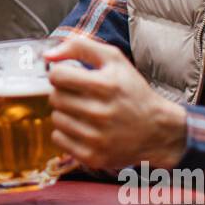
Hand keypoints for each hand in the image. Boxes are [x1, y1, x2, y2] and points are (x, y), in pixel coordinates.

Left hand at [44, 34, 187, 171]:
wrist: (157, 130)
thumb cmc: (133, 91)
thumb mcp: (114, 60)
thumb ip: (80, 47)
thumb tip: (47, 55)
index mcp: (106, 86)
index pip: (57, 75)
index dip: (60, 74)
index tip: (70, 77)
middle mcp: (101, 113)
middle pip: (55, 98)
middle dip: (63, 93)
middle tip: (78, 96)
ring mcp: (96, 138)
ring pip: (55, 119)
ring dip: (65, 113)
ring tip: (83, 112)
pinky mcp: (93, 157)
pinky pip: (58, 139)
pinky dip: (66, 133)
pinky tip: (82, 128)